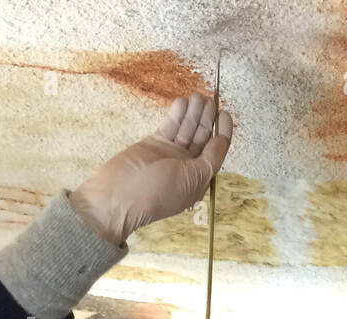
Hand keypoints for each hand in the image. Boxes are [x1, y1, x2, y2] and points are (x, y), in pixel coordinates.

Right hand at [69, 93, 232, 245]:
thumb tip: (222, 142)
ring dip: (193, 113)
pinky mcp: (155, 143)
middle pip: (202, 137)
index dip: (223, 132)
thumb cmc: (159, 192)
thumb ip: (210, 160)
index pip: (216, 151)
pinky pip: (170, 126)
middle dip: (207, 118)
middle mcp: (188, 164)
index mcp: (201, 177)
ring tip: (197, 96)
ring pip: (187, 129)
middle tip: (210, 100)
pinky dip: (177, 115)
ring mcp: (171, 153)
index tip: (226, 114)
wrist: (120, 195)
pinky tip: (182, 103)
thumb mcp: (193, 179)